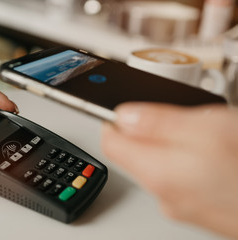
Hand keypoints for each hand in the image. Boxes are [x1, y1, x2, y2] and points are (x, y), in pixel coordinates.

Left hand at [101, 102, 237, 238]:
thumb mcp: (206, 127)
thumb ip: (156, 122)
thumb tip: (122, 116)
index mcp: (158, 172)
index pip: (111, 142)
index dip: (112, 119)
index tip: (122, 105)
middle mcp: (165, 194)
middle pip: (135, 153)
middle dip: (148, 129)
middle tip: (178, 114)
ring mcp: (183, 204)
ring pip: (160, 163)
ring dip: (172, 143)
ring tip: (206, 132)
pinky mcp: (201, 207)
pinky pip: (182, 176)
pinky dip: (189, 159)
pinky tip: (217, 153)